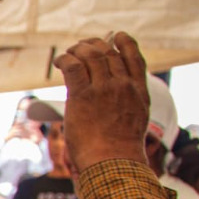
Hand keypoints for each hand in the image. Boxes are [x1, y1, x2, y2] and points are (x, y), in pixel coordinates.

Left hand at [53, 32, 150, 174]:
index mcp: (139, 92)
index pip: (134, 57)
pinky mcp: (83, 96)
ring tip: (69, 53)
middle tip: (82, 46)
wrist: (113, 162)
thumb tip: (114, 104)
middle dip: (94, 45)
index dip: (124, 42)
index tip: (115, 36)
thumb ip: (128, 105)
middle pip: (109, 53)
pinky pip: (73, 66)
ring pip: (91, 56)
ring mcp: (104, 89)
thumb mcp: (135, 122)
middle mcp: (123, 86)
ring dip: (78, 50)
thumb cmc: (120, 149)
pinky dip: (65, 59)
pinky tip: (59, 62)